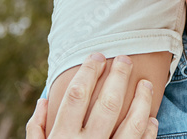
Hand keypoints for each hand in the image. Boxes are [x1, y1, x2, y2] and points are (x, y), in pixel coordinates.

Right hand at [26, 54, 158, 138]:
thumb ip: (37, 132)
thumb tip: (43, 102)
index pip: (75, 96)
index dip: (88, 72)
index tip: (98, 56)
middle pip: (106, 104)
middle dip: (117, 77)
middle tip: (125, 59)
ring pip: (131, 124)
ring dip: (140, 101)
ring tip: (146, 84)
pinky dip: (147, 131)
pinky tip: (150, 119)